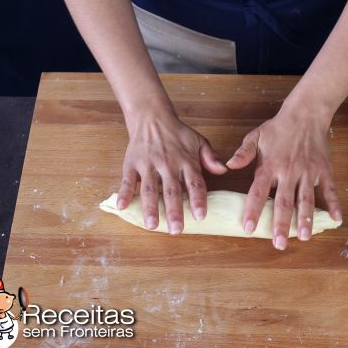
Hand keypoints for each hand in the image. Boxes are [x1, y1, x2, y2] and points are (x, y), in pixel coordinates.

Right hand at [117, 109, 226, 232]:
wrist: (151, 117)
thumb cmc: (178, 133)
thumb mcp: (199, 141)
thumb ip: (211, 157)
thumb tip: (224, 171)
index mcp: (186, 161)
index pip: (194, 183)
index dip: (198, 199)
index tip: (200, 216)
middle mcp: (167, 164)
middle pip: (172, 191)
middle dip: (174, 211)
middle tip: (177, 230)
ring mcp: (148, 164)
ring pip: (150, 189)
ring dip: (150, 208)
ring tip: (152, 226)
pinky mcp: (132, 163)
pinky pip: (128, 180)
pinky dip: (124, 193)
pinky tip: (123, 207)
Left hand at [226, 103, 341, 249]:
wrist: (306, 113)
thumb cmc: (278, 128)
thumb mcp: (256, 137)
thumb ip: (243, 153)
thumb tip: (228, 165)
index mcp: (270, 166)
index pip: (258, 192)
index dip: (252, 211)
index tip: (248, 228)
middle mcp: (289, 172)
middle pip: (284, 202)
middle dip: (281, 225)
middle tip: (279, 244)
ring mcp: (308, 172)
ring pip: (306, 200)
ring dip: (305, 219)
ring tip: (304, 237)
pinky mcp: (324, 170)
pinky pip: (329, 190)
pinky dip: (334, 204)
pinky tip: (336, 219)